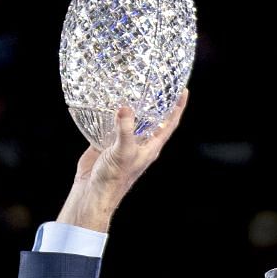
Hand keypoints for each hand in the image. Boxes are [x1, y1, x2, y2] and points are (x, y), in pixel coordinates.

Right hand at [56, 91, 188, 232]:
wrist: (93, 193)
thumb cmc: (114, 179)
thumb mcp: (124, 152)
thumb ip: (125, 130)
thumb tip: (125, 108)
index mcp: (150, 147)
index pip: (169, 124)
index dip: (178, 107)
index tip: (183, 91)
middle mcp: (139, 144)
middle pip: (152, 120)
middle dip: (156, 103)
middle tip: (157, 84)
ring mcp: (123, 143)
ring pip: (131, 122)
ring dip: (132, 107)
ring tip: (131, 87)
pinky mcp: (106, 143)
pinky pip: (109, 125)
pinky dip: (108, 114)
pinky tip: (105, 103)